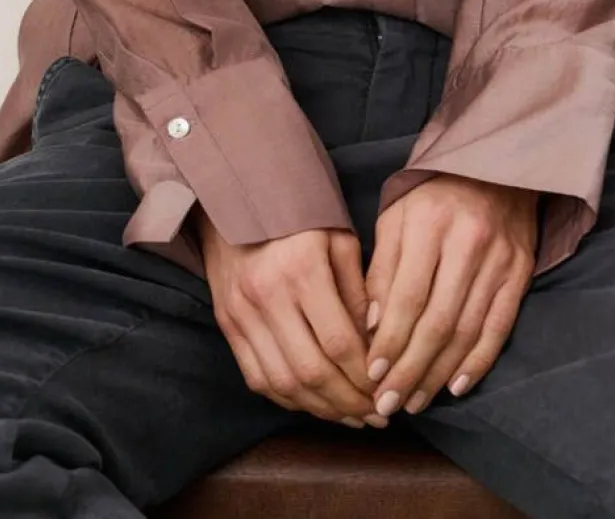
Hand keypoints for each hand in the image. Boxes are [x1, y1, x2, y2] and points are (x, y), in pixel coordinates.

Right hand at [195, 209, 390, 428]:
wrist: (236, 197)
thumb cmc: (299, 213)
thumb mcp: (339, 238)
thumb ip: (359, 291)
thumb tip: (378, 344)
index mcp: (301, 268)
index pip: (338, 341)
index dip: (365, 375)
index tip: (388, 388)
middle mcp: (267, 295)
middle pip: (311, 371)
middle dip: (348, 401)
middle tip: (376, 414)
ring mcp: (241, 313)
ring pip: (283, 382)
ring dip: (321, 408)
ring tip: (352, 416)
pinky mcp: (227, 323)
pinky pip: (257, 377)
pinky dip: (288, 398)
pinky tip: (315, 403)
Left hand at [362, 176, 538, 416]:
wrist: (495, 165)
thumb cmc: (433, 194)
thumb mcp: (396, 217)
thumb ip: (382, 269)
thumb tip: (370, 326)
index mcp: (429, 224)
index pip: (408, 296)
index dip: (389, 340)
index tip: (371, 375)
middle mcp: (467, 243)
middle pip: (437, 321)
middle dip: (410, 369)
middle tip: (388, 404)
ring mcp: (499, 259)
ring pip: (467, 330)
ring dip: (439, 373)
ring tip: (415, 402)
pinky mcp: (520, 271)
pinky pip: (499, 325)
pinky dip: (478, 361)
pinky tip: (457, 386)